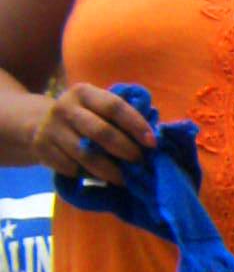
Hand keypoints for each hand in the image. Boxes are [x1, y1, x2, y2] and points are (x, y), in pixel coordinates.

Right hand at [26, 81, 155, 185]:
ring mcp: (51, 129)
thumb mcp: (98, 107)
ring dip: (110, 170)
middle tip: (140, 162)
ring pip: (85, 155)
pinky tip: (101, 177)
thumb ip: (122, 116)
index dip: (136, 124)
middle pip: (101, 132)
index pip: (114, 106)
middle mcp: (65, 108)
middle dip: (125, 150)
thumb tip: (154, 136)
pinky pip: (71, 168)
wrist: (41, 123)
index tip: (152, 143)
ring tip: (125, 178)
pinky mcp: (42, 149)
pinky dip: (89, 175)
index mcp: (84, 92)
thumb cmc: (85, 116)